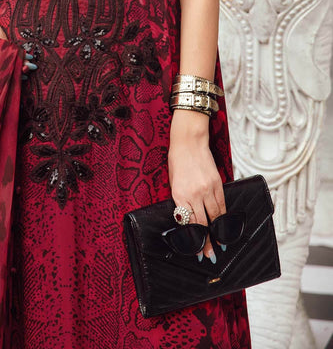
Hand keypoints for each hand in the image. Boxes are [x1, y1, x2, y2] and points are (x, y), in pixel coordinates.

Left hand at [168, 114, 225, 262]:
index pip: (189, 224)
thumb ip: (180, 201)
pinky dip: (224, 217)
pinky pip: (222, 204)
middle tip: (210, 256)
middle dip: (208, 242)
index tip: (196, 251)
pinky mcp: (218, 183)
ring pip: (216, 216)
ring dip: (219, 233)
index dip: (194, 240)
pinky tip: (225, 226)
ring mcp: (208, 188)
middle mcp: (195, 193)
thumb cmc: (177, 161)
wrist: (189, 141)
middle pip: (204, 224)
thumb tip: (186, 219)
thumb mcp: (172, 183)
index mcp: (180, 195)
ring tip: (221, 245)